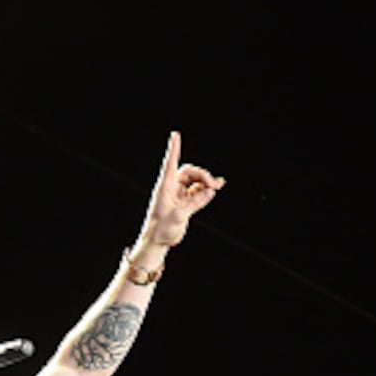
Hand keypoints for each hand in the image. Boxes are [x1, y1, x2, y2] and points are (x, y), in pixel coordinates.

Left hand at [141, 131, 225, 247]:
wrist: (158, 241)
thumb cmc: (161, 230)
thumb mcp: (178, 216)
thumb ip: (195, 203)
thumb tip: (210, 192)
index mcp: (164, 187)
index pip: (169, 163)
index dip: (173, 148)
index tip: (175, 134)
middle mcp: (171, 188)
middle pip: (189, 171)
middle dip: (203, 175)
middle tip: (214, 185)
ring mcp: (179, 194)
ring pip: (195, 180)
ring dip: (207, 181)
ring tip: (217, 186)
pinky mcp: (185, 202)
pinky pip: (198, 190)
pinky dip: (207, 188)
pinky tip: (218, 186)